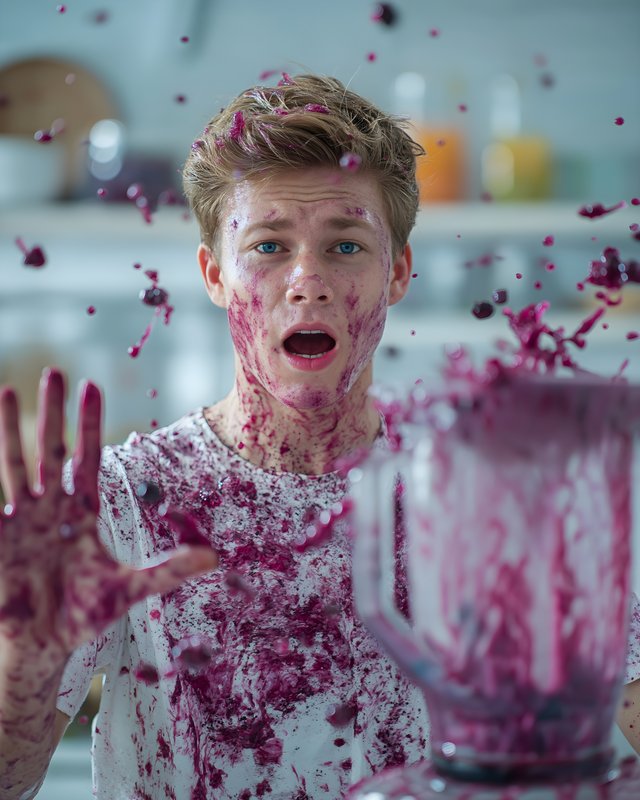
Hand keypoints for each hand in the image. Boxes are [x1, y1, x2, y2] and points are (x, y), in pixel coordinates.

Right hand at [0, 368, 217, 670]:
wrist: (45, 647)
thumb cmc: (85, 616)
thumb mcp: (131, 589)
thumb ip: (170, 570)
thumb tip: (216, 556)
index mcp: (83, 513)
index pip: (88, 459)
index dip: (90, 425)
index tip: (93, 387)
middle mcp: (52, 509)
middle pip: (52, 450)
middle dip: (54, 413)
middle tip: (56, 371)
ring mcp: (23, 522)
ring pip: (17, 465)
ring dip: (12, 430)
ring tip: (8, 391)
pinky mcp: (0, 539)